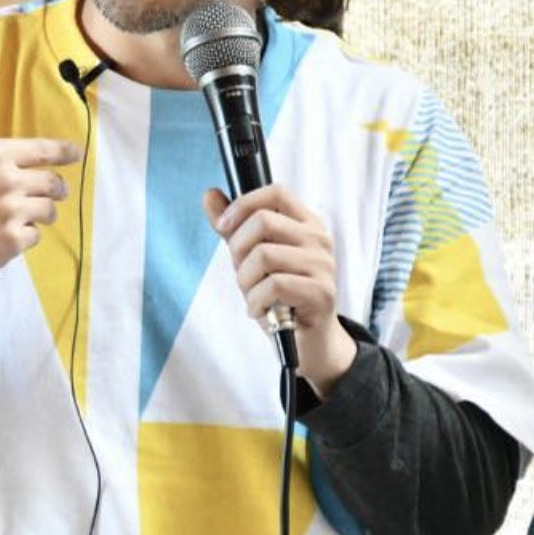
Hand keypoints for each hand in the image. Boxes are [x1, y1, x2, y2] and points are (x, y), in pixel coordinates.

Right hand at [0, 69, 80, 358]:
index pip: (45, 151)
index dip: (66, 153)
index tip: (77, 155)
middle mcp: (7, 183)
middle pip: (53, 184)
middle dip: (57, 187)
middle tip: (54, 190)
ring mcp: (9, 216)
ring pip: (48, 212)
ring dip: (43, 211)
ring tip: (27, 212)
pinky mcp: (7, 246)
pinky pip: (33, 237)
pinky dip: (25, 235)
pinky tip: (4, 232)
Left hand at [204, 185, 356, 397]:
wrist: (307, 342)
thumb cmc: (280, 296)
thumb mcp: (252, 257)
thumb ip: (233, 226)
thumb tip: (210, 195)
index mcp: (306, 223)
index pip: (276, 192)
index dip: (244, 204)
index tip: (223, 226)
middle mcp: (319, 239)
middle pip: (263, 221)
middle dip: (238, 250)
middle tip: (241, 273)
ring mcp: (324, 265)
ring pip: (264, 254)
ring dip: (245, 281)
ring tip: (252, 295)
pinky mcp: (321, 293)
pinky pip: (274, 286)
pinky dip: (255, 301)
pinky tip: (259, 310)